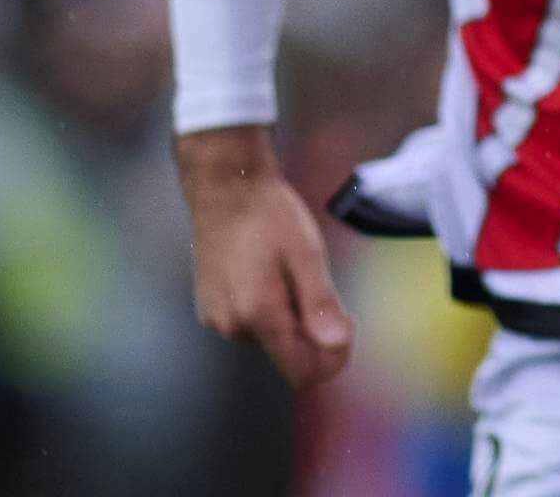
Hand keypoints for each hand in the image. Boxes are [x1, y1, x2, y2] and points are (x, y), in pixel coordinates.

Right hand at [177, 126, 353, 389]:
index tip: (348, 327)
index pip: (300, 370)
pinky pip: (251, 323)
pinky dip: (270, 309)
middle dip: (313, 332)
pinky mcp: (210, 308)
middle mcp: (232, 326)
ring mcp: (217, 319)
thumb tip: (338, 345)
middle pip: (287, 352)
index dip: (331, 360)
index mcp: (257, 314)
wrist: (226, 188)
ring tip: (292, 273)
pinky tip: (272, 274)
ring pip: (270, 337)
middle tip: (323, 285)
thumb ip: (321, 304)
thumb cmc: (270, 217)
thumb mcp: (307, 256)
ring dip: (291, 317)